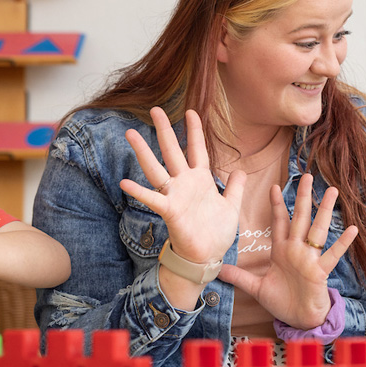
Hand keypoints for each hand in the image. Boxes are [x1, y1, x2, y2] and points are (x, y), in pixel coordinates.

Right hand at [120, 107, 244, 265]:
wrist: (207, 256)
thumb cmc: (216, 233)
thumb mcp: (231, 206)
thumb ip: (235, 187)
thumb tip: (241, 170)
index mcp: (201, 180)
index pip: (197, 150)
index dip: (194, 131)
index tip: (191, 111)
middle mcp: (185, 183)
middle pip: (172, 151)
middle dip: (164, 130)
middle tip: (155, 109)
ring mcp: (175, 196)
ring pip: (157, 168)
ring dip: (143, 152)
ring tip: (130, 133)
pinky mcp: (169, 211)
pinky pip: (152, 199)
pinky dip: (138, 192)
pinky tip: (124, 183)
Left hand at [218, 173, 358, 329]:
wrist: (299, 320)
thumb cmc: (282, 302)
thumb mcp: (257, 288)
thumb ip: (239, 277)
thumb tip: (218, 270)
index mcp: (281, 251)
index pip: (279, 222)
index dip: (277, 205)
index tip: (273, 186)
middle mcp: (296, 250)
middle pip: (300, 218)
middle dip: (303, 197)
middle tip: (307, 176)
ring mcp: (310, 259)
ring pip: (318, 229)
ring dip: (324, 210)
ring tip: (332, 191)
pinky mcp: (320, 271)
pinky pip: (332, 255)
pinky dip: (342, 243)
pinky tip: (352, 229)